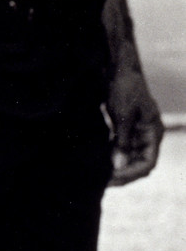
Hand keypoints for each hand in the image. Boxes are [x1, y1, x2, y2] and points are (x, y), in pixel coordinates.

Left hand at [107, 66, 163, 185]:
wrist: (119, 68)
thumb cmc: (124, 88)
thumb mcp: (122, 115)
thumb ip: (121, 141)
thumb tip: (119, 166)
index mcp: (153, 133)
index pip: (147, 163)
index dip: (131, 174)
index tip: (113, 180)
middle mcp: (148, 136)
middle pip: (138, 163)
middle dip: (122, 174)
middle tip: (102, 182)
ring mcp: (137, 132)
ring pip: (129, 157)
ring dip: (116, 166)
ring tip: (98, 175)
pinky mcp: (126, 128)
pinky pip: (120, 147)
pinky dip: (111, 154)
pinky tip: (97, 161)